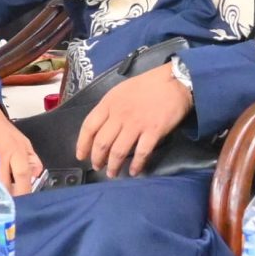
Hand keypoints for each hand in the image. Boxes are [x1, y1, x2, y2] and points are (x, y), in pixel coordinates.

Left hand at [74, 64, 194, 176]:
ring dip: (113, 166)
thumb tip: (101, 127)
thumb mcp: (120, 91)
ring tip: (112, 174)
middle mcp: (119, 115)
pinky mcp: (153, 131)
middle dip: (97, 158)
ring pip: (118, 151)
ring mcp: (136, 124)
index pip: (89, 127)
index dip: (82, 144)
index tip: (81, 156)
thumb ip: (109, 108)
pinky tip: (133, 172)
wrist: (174, 81)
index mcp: (109, 103)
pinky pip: (141, 153)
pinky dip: (136, 165)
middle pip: (102, 142)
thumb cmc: (147, 85)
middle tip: (98, 167)